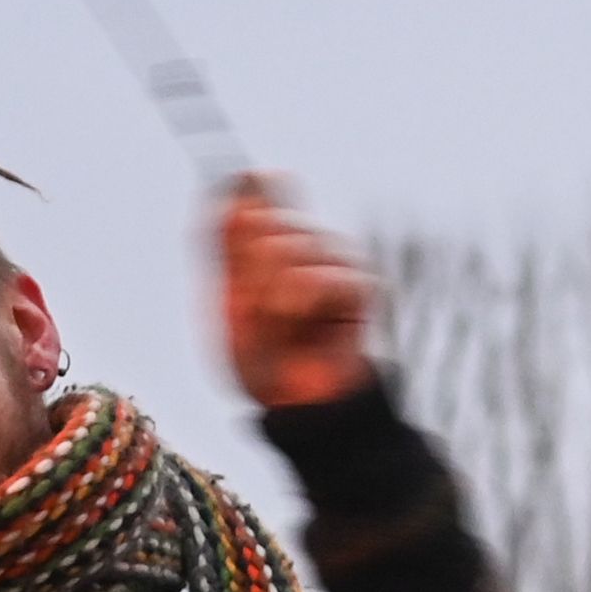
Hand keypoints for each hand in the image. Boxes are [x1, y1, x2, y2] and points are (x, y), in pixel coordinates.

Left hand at [215, 178, 376, 409]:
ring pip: (296, 248)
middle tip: (256, 308)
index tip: (247, 188)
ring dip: (276, 294)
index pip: (258, 191)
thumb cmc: (262, 358)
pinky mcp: (360, 287)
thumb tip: (235, 192)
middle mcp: (302, 247)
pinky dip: (307, 300)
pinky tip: (304, 320)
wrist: (296, 404)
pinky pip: (327, 276)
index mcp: (264, 246)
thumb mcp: (230, 301)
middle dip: (252, 271)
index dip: (252, 188)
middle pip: (270, 222)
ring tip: (281, 324)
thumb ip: (230, 247)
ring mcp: (334, 264)